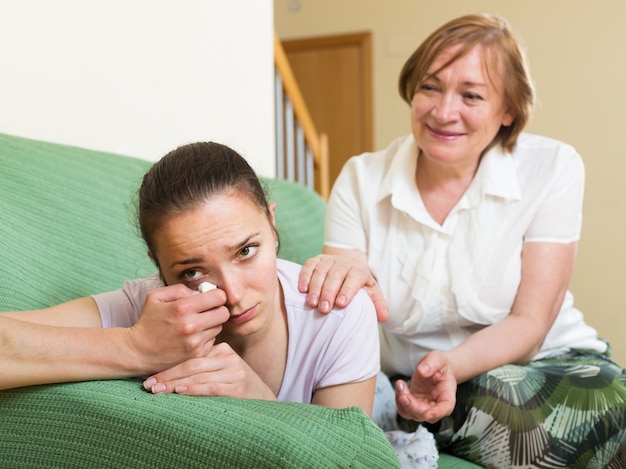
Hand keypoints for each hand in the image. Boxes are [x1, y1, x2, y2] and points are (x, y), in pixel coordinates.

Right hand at [127, 284, 229, 372]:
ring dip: (211, 324)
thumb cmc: (148, 321)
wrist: (138, 352)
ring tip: (197, 325)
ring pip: (219, 327)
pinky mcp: (197, 355)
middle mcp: (191, 326)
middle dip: (217, 309)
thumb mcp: (156, 297)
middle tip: (207, 311)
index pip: (219, 297)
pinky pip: (212, 341)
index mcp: (182, 308)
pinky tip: (193, 337)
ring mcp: (195, 343)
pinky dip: (206, 338)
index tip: (210, 298)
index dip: (216, 295)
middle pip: (224, 313)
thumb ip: (179, 289)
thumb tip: (199, 292)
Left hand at [143, 342, 275, 399]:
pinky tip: (179, 391)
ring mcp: (235, 371)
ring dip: (174, 384)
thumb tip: (166, 374)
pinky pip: (211, 387)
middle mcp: (228, 357)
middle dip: (167, 376)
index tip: (150, 377)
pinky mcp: (238, 387)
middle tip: (148, 385)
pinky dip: (193, 388)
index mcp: (222, 349)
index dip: (169, 367)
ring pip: (198, 375)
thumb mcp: (221, 370)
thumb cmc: (235, 387)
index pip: (190, 356)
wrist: (264, 400)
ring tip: (157, 391)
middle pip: (191, 365)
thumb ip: (202, 366)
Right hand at [298, 253, 387, 321]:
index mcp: (359, 270)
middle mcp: (344, 262)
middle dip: (329, 292)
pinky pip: (308, 266)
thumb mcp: (371, 292)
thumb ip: (377, 304)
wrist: (348, 264)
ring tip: (312, 303)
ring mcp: (328, 260)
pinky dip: (304, 277)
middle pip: (335, 276)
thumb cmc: (359, 284)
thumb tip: (384, 318)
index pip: (354, 278)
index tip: (341, 304)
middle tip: (324, 309)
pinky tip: (302, 290)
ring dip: (315, 287)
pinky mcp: (316, 260)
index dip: (347, 290)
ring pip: (321, 271)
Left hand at [395, 351, 456, 423]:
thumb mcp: (438, 358)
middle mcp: (436, 404)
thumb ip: (432, 364)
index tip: (426, 414)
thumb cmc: (441, 365)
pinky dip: (399, 402)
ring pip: (412, 414)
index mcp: (447, 394)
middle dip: (412, 406)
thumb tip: (422, 371)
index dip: (436, 413)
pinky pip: (405, 410)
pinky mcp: (415, 404)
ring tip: (400, 385)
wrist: (436, 367)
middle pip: (425, 414)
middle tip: (403, 392)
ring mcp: (425, 406)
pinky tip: (399, 388)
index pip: (445, 408)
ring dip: (403, 403)